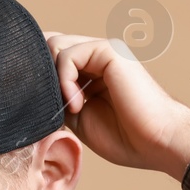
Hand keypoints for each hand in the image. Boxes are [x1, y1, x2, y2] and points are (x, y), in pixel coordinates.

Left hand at [43, 32, 189, 180]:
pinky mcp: (109, 51)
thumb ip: (58, 97)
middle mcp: (96, 57)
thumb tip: (31, 88)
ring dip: (52, 80)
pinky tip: (78, 103)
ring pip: (54, 46)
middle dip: (39, 75)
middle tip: (51, 106)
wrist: (158, 142)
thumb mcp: (77, 118)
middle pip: (47, 46)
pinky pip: (68, 55)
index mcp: (90, 71)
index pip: (50, 57)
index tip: (37, 105)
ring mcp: (103, 51)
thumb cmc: (126, 138)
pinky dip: (64, 80)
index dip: (36, 75)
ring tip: (70, 107)